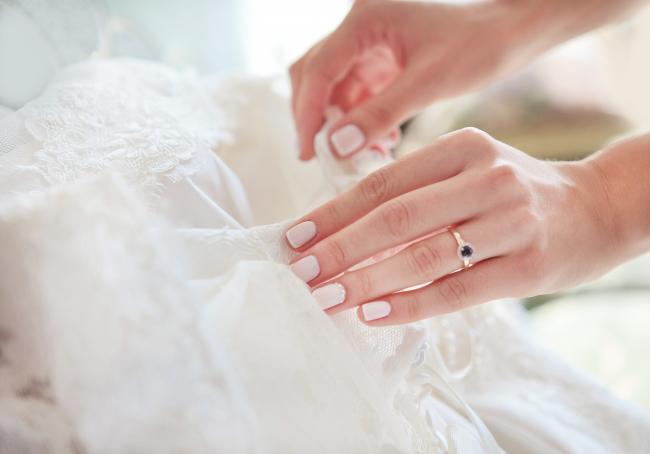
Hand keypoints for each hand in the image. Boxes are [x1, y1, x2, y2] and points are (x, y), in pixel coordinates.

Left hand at [285, 128, 615, 324]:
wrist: (595, 208)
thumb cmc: (514, 192)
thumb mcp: (468, 170)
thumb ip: (416, 192)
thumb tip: (343, 232)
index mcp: (462, 147)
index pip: (381, 183)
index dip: (331, 213)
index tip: (293, 238)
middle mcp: (487, 178)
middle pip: (395, 217)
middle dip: (339, 248)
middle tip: (301, 272)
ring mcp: (511, 222)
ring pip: (423, 255)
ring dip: (366, 280)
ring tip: (327, 298)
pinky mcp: (527, 266)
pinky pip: (455, 290)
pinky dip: (409, 304)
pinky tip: (373, 313)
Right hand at [290, 0, 642, 160]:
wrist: (512, 32)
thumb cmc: (479, 44)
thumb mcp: (429, 82)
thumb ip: (380, 114)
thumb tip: (336, 146)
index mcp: (366, 20)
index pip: (317, 70)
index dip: (307, 115)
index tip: (309, 152)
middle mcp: (361, 27)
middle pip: (315, 76)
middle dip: (316, 118)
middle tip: (322, 157)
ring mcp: (370, 43)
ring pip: (334, 88)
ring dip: (340, 122)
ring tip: (361, 154)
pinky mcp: (382, 59)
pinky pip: (357, 93)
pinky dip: (360, 119)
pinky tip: (380, 141)